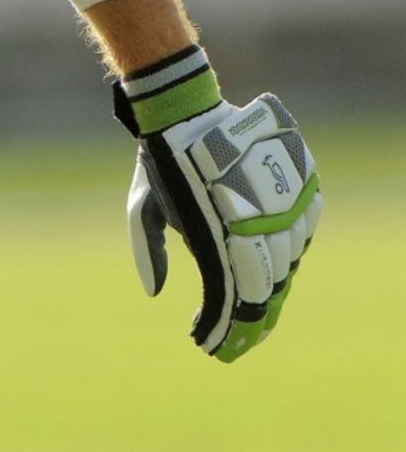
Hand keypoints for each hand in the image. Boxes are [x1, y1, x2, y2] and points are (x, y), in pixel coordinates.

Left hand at [114, 47, 321, 360]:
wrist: (185, 106)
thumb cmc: (162, 161)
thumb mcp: (143, 206)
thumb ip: (149, 249)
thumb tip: (156, 292)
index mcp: (220, 229)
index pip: (237, 294)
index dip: (228, 327)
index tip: (211, 346)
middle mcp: (261, 216)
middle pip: (272, 283)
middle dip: (255, 317)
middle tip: (238, 337)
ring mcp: (285, 195)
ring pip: (292, 255)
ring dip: (277, 281)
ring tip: (257, 302)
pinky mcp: (300, 175)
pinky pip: (307, 221)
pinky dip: (295, 242)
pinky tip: (280, 257)